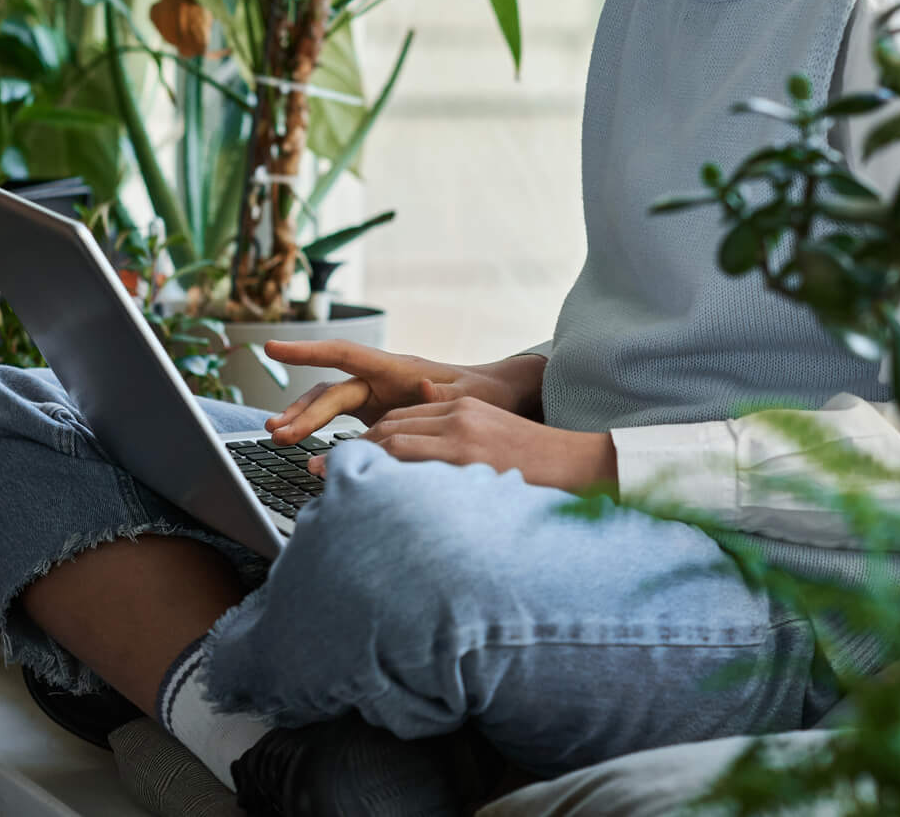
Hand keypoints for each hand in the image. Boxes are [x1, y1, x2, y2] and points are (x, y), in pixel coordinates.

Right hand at [261, 341, 538, 443]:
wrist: (501, 398)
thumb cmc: (486, 396)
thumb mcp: (468, 397)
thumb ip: (442, 393)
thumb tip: (419, 385)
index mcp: (397, 368)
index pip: (345, 354)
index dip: (309, 350)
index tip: (274, 347)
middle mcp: (381, 379)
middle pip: (332, 390)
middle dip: (302, 409)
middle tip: (276, 433)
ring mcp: (379, 396)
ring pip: (330, 402)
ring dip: (304, 418)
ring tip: (278, 437)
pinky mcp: (380, 413)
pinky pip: (342, 419)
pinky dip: (321, 430)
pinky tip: (301, 446)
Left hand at [314, 383, 617, 493]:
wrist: (583, 467)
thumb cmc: (540, 471)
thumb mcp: (493, 453)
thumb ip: (455, 457)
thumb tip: (422, 483)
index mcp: (465, 412)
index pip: (403, 421)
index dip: (368, 441)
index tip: (341, 461)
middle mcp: (458, 414)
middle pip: (390, 426)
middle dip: (351, 449)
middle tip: (317, 471)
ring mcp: (460, 432)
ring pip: (392, 440)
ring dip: (355, 461)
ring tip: (326, 481)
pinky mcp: (464, 452)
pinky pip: (408, 458)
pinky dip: (379, 470)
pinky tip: (359, 487)